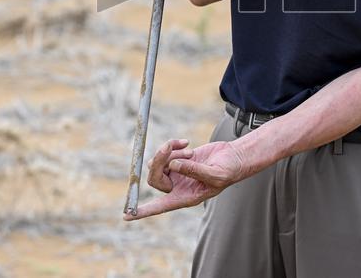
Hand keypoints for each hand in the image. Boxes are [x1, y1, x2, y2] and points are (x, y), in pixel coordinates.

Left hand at [123, 139, 245, 220]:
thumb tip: (172, 166)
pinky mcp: (178, 159)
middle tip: (168, 147)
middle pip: (154, 178)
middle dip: (159, 161)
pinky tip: (186, 143)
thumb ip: (193, 171)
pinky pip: (165, 153)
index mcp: (184, 197)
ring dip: (169, 153)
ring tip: (189, 150)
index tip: (126, 215)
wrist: (233, 157)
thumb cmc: (228, 171)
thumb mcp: (214, 174)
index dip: (143, 211)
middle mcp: (177, 186)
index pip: (159, 206)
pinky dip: (173, 146)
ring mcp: (176, 172)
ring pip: (157, 163)